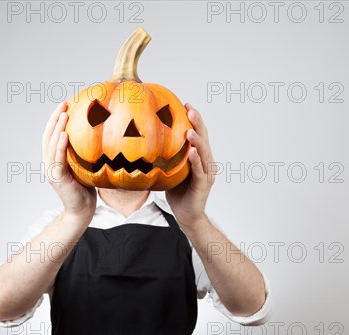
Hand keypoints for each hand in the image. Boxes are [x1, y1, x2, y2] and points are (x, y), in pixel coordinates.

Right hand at [42, 101, 95, 222]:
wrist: (82, 211)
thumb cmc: (86, 189)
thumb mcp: (85, 166)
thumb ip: (84, 153)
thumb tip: (100, 135)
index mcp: (54, 160)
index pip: (51, 136)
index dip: (55, 120)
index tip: (64, 106)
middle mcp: (49, 164)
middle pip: (48, 136)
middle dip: (54, 119)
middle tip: (63, 104)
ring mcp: (51, 171)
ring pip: (51, 145)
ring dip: (56, 128)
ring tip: (63, 114)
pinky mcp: (57, 178)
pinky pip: (57, 159)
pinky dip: (59, 145)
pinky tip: (64, 134)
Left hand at [165, 103, 217, 229]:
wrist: (187, 216)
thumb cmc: (177, 193)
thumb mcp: (168, 171)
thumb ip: (164, 157)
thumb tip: (142, 143)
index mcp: (198, 157)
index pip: (197, 134)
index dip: (194, 119)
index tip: (185, 104)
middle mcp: (205, 162)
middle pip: (203, 138)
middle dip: (198, 122)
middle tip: (190, 109)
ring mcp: (206, 173)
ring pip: (203, 153)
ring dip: (197, 140)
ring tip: (190, 129)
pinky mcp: (203, 185)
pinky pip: (200, 170)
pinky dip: (196, 160)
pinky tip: (191, 151)